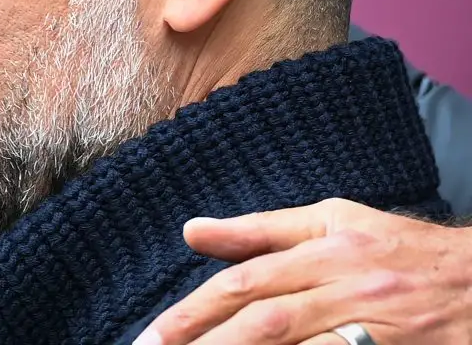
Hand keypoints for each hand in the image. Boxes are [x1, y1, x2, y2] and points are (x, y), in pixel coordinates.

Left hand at [134, 198, 471, 344]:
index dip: (195, 310)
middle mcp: (348, 287)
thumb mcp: (333, 222)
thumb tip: (192, 231)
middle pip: (265, 321)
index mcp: (327, 249)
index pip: (246, 281)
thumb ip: (261, 230)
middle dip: (206, 341)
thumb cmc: (401, 250)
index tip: (155, 335)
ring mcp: (376, 328)